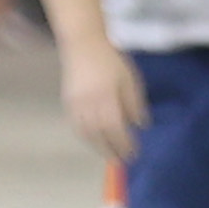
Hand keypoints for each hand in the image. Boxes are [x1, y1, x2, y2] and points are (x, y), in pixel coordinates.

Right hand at [61, 38, 148, 162]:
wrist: (82, 46)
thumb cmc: (111, 61)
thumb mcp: (130, 80)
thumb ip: (135, 104)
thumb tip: (141, 126)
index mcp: (106, 100)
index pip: (116, 130)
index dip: (124, 144)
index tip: (134, 154)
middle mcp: (88, 107)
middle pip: (99, 136)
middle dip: (111, 151)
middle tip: (122, 161)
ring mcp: (75, 106)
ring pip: (85, 134)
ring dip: (97, 147)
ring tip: (109, 154)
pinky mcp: (67, 103)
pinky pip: (76, 127)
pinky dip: (86, 137)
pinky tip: (94, 140)